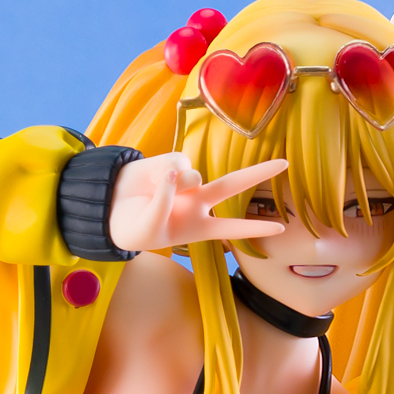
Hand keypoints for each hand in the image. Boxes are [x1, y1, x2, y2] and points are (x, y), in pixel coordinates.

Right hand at [105, 154, 288, 253]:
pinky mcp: (170, 162)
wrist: (107, 209)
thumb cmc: (131, 229)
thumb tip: (179, 172)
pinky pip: (176, 165)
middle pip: (234, 185)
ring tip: (160, 193)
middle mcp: (198, 202)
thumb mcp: (149, 230)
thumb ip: (166, 204)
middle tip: (286, 163)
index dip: (255, 229)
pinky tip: (155, 178)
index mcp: (199, 228)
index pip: (232, 229)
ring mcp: (186, 181)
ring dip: (181, 184)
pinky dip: (165, 175)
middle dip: (258, 173)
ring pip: (198, 173)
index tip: (280, 229)